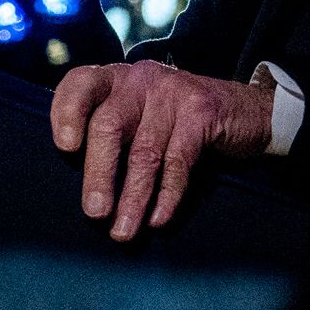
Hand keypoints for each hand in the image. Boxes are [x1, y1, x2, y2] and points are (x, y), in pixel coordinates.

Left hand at [50, 60, 274, 239]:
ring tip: (122, 231)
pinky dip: (167, 195)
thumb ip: (109, 134)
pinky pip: (178, 161)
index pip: (80, 84)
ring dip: (132, 197)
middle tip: (95, 213)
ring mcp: (172, 92)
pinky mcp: (201, 112)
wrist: (245, 111)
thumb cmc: (176, 123)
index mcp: (115, 78)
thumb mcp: (139, 116)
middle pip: (109, 125)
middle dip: (99, 174)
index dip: (66, 112)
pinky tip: (158, 219)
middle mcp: (140, 79)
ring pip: (144, 151)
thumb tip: (80, 188)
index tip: (65, 148)